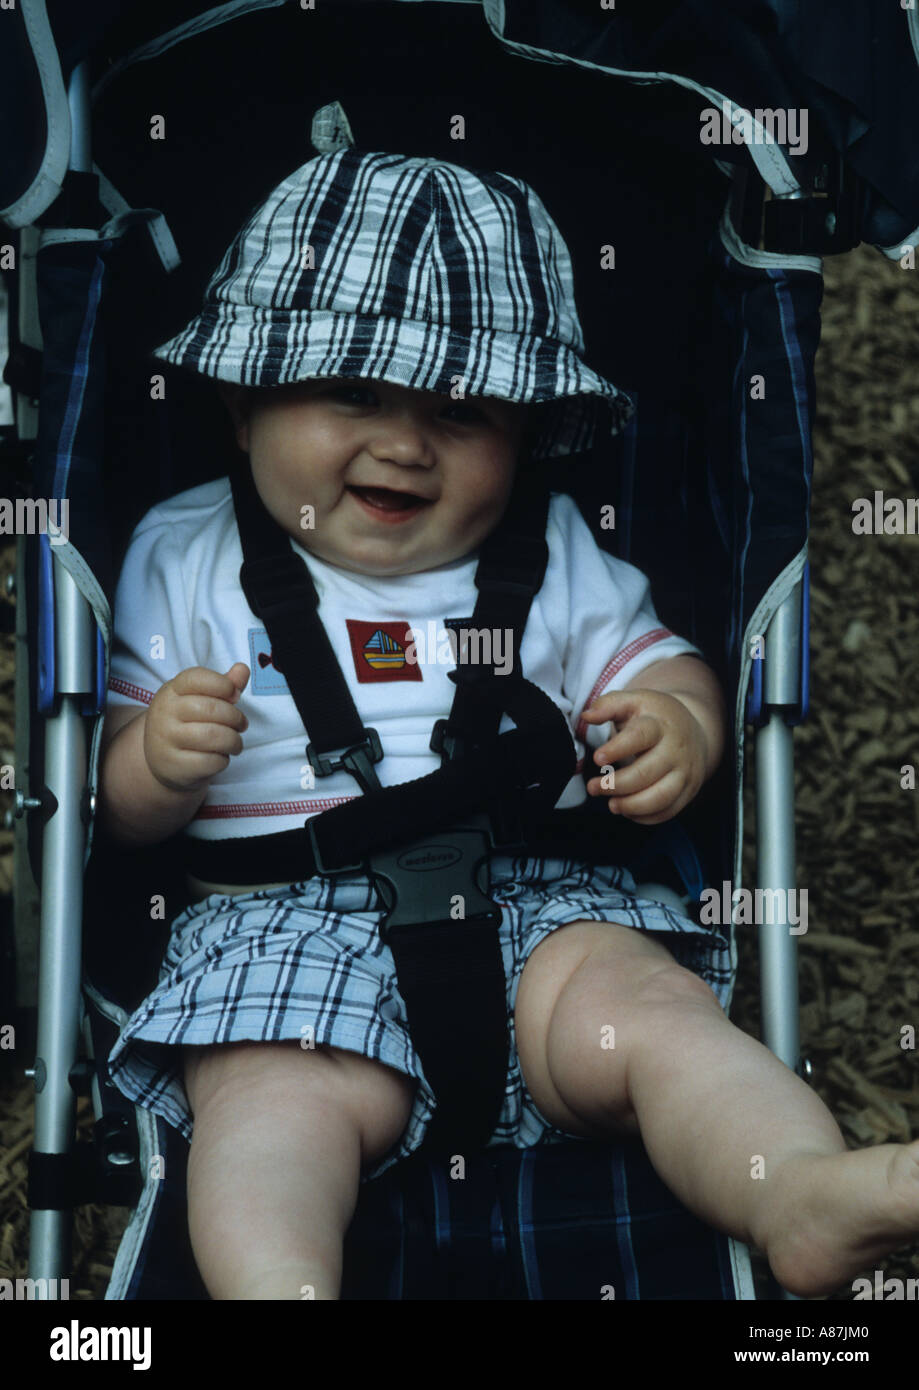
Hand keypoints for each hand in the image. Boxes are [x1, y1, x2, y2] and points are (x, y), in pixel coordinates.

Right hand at [144, 663, 249, 792]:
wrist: (162, 760)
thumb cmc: (189, 723)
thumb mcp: (201, 699)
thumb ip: (224, 684)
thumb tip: (243, 669)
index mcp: (171, 691)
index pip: (196, 678)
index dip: (222, 684)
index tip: (235, 694)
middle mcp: (164, 713)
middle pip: (210, 709)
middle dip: (235, 717)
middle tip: (242, 725)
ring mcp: (166, 740)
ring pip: (213, 736)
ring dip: (234, 741)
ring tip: (236, 743)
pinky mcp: (174, 765)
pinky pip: (210, 761)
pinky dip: (223, 759)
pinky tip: (221, 757)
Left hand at [580, 688, 708, 824]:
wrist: (692, 729)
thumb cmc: (653, 717)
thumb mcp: (633, 702)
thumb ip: (608, 705)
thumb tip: (588, 716)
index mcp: (659, 724)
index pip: (640, 737)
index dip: (617, 749)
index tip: (597, 758)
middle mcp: (676, 749)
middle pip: (646, 773)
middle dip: (615, 785)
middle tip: (593, 787)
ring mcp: (685, 771)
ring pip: (660, 797)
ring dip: (631, 806)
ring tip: (611, 804)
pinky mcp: (688, 790)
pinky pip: (668, 811)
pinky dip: (645, 817)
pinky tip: (628, 810)